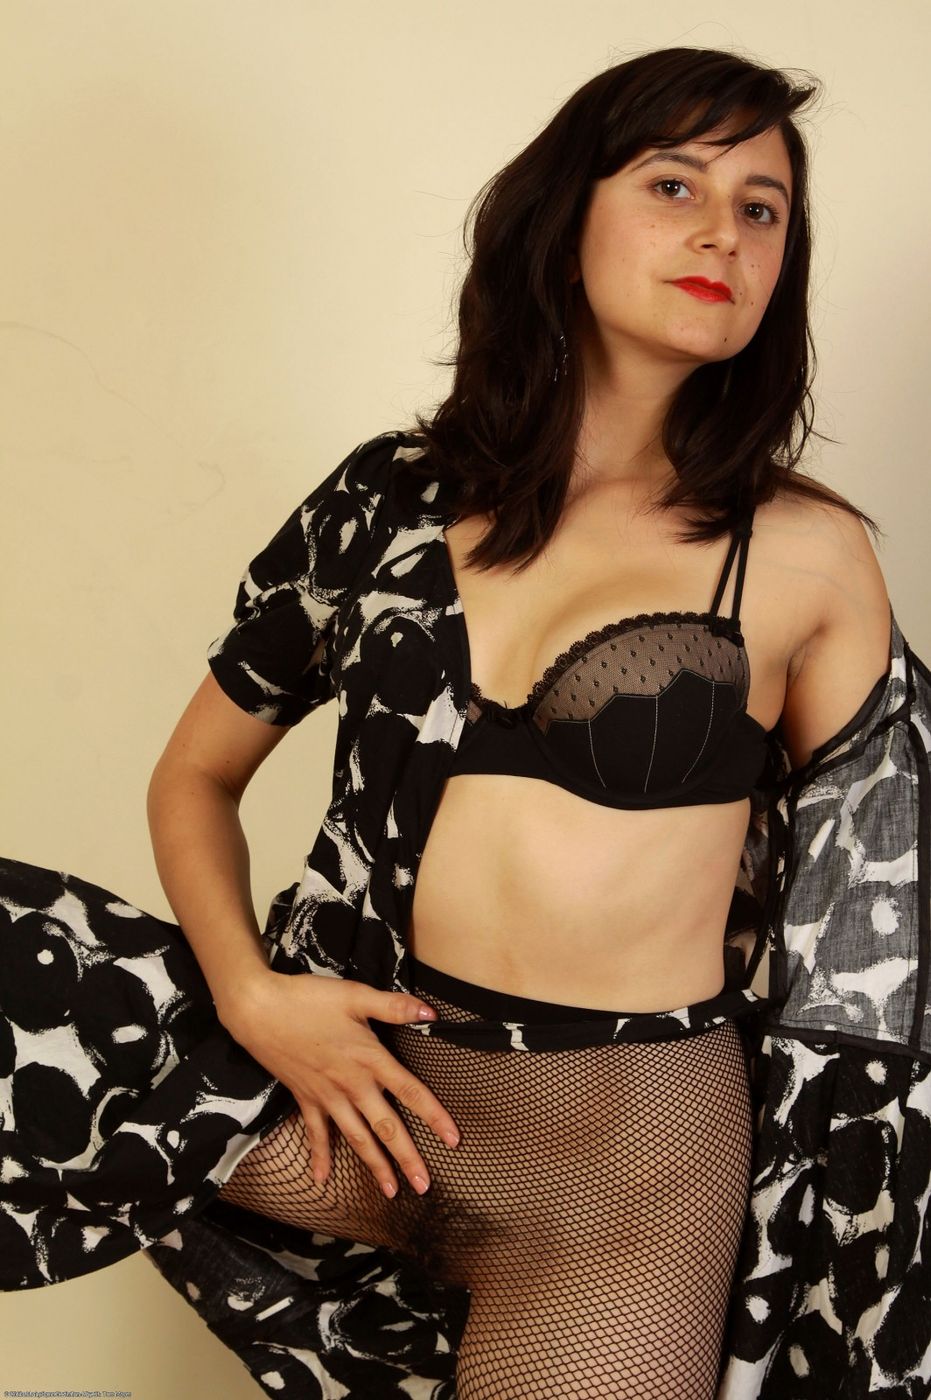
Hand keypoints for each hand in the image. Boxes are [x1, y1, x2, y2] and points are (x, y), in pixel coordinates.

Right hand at [222, 971, 459, 1198]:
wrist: (260, 1011)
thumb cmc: (309, 999)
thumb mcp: (355, 995)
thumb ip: (394, 1006)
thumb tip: (431, 1012)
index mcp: (370, 1059)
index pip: (410, 1091)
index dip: (433, 1116)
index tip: (454, 1140)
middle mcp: (352, 1085)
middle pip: (386, 1126)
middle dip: (406, 1158)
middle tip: (424, 1186)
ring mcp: (327, 1096)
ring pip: (356, 1137)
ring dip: (374, 1165)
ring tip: (390, 1192)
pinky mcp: (305, 1098)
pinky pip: (315, 1134)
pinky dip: (320, 1157)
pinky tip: (322, 1181)